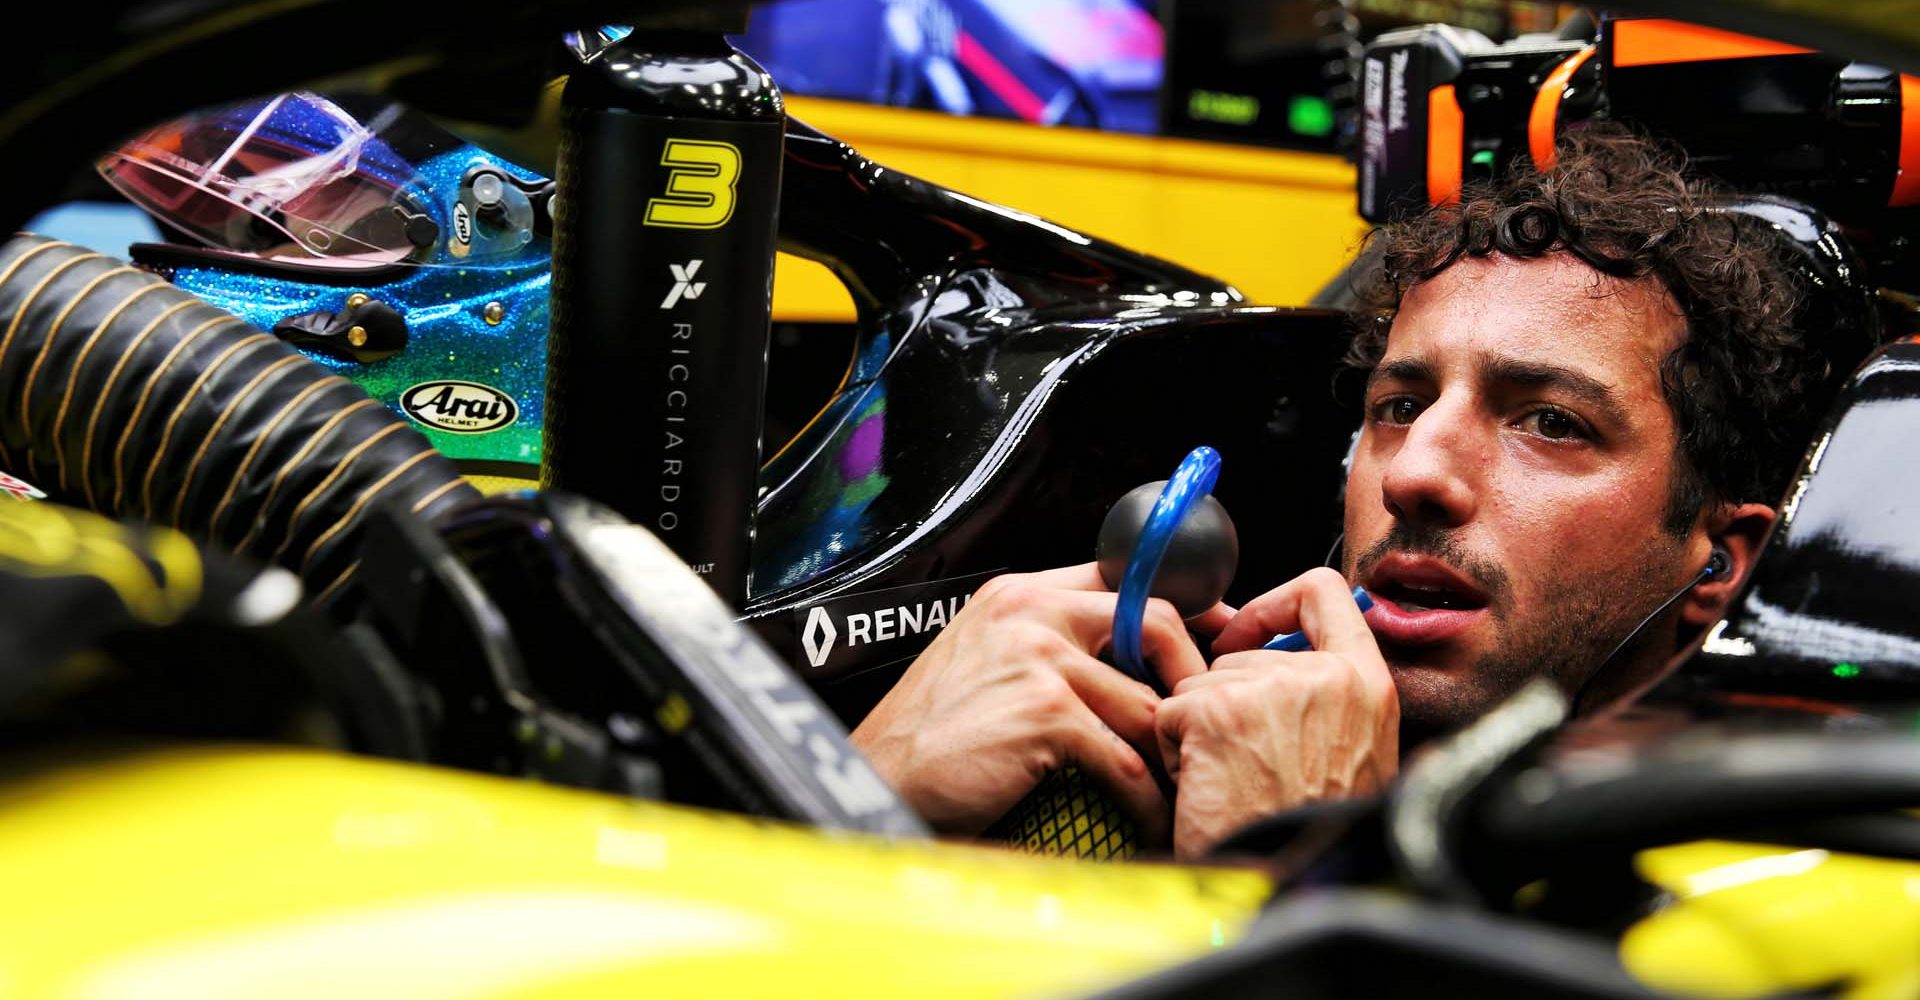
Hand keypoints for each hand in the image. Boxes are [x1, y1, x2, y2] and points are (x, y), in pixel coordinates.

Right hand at [849, 563, 1212, 841]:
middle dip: (1192, 673)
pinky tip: (1150, 814)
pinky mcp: (1045, 714)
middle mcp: (1031, 614)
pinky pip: (1124, 758)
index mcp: (1020, 594)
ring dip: (1169, 752)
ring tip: (1180, 779)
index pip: (1123, 578)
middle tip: (1206, 714)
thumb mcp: (982, 653)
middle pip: (1153, 622)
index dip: (1182, 607)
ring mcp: (1039, 661)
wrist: (883, 776)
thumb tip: (1116, 654)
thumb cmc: (931, 729)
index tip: (1215, 633)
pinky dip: (1145, 795)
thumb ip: (1041, 640)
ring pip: (1145, 702)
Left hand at [1157, 567, 1398, 858]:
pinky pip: (1170, 712)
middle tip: (1247, 766)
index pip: (1324, 591)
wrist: (1281, 884)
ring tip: (1231, 783)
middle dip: (1226, 704)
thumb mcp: (1354, 755)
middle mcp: (1323, 676)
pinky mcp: (1216, 710)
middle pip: (1242, 654)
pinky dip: (1175, 751)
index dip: (1276, 603)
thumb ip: (1328, 698)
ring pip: (1201, 684)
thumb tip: (1273, 652)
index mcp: (1367, 683)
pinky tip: (1206, 789)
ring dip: (1200, 731)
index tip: (1249, 634)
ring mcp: (1268, 688)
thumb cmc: (1306, 833)